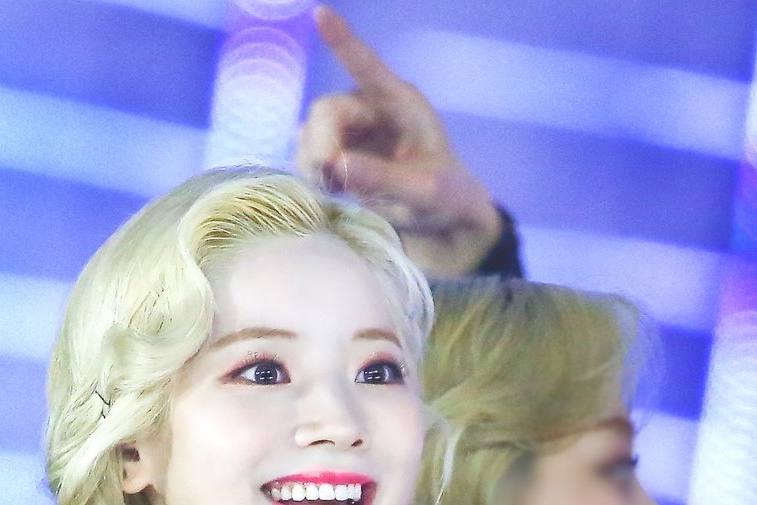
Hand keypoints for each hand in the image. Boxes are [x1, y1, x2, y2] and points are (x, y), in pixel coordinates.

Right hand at [296, 6, 501, 277]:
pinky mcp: (341, 160)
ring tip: (331, 190)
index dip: (342, 41)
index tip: (320, 14)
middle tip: (328, 177)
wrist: (448, 231)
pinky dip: (310, 175)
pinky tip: (326, 191)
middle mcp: (372, 112)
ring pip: (311, 135)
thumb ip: (381, 178)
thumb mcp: (422, 193)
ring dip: (312, 162)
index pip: (367, 66)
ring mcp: (354, 135)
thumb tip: (335, 164)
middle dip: (321, 143)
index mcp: (400, 104)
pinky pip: (308, 158)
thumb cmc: (447, 202)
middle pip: (326, 111)